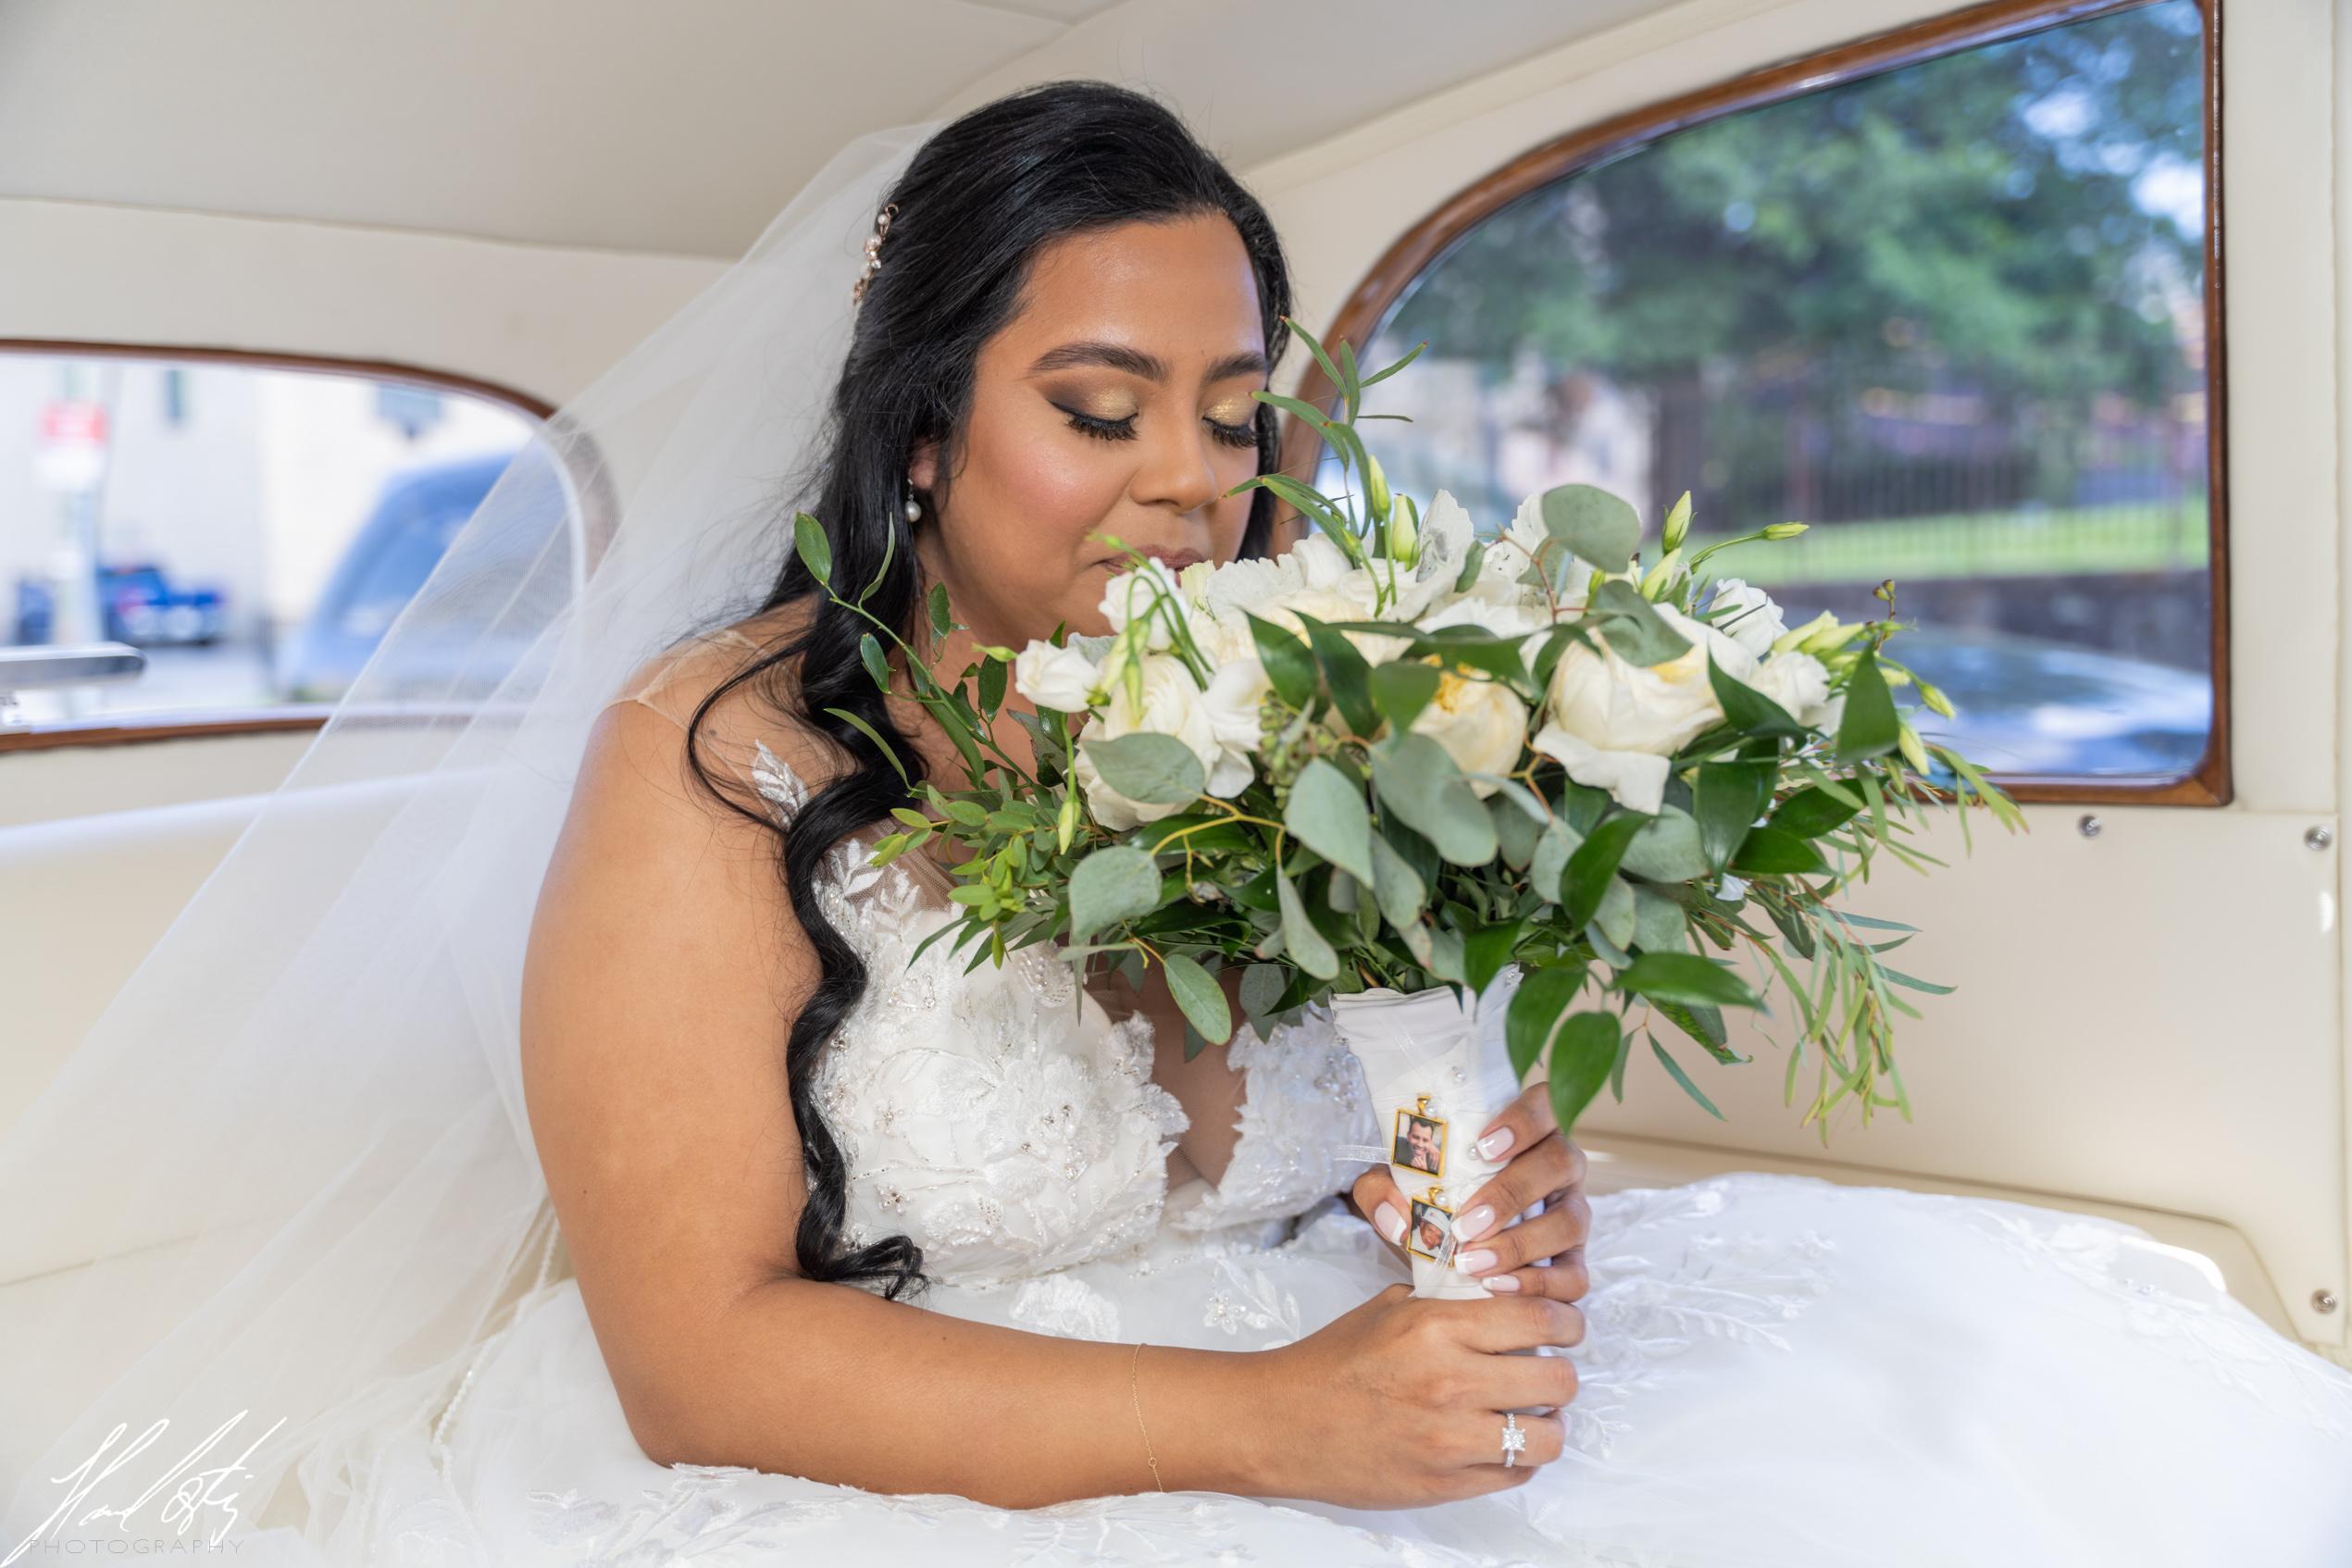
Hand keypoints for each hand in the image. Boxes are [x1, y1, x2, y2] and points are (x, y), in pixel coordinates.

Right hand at [1260, 1282, 1581, 1506]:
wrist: (1282, 1422)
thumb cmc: (1333, 1361)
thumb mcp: (1390, 1307)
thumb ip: (1450, 1303)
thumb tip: (1503, 1295)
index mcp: (1436, 1326)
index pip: (1539, 1318)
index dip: (1567, 1323)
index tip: (1566, 1328)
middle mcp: (1450, 1381)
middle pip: (1558, 1380)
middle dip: (1559, 1374)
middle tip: (1545, 1371)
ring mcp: (1450, 1439)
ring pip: (1548, 1436)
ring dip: (1546, 1423)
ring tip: (1526, 1413)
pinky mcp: (1444, 1484)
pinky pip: (1516, 1473)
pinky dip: (1518, 1458)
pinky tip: (1498, 1441)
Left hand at [1348, 1082, 1590, 1301]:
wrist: (1446, 1247)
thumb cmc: (1434, 1200)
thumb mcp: (1397, 1185)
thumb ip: (1381, 1189)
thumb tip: (1395, 1217)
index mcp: (1528, 1132)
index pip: (1545, 1104)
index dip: (1524, 1120)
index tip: (1483, 1147)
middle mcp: (1560, 1167)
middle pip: (1561, 1162)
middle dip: (1512, 1193)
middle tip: (1465, 1224)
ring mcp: (1573, 1214)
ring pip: (1572, 1220)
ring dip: (1521, 1244)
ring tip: (1473, 1263)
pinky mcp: (1574, 1263)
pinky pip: (1576, 1276)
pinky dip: (1539, 1285)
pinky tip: (1497, 1287)